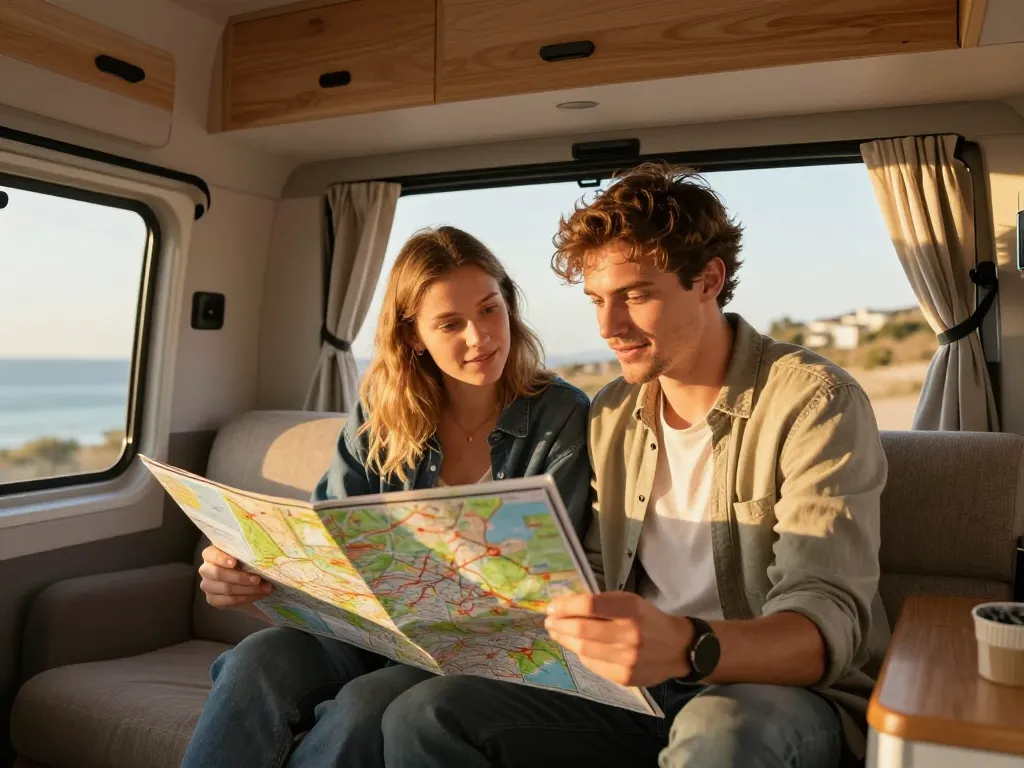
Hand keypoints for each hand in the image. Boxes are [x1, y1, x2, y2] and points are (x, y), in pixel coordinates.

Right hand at [198, 545, 270, 608]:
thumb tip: (262, 548)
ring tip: (265, 588)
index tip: (234, 562)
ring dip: (248, 589)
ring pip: (226, 588)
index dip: (221, 558)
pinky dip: (247, 598)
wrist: (248, 582)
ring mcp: (207, 586)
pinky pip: (229, 600)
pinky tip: (259, 595)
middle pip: (218, 574)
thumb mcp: (247, 554)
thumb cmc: (247, 562)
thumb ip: (249, 551)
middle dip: (240, 577)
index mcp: (211, 554)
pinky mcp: (213, 600)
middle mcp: (206, 569)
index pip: (210, 554)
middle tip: (258, 579)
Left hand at [545, 591, 692, 686]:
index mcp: (631, 609)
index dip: (566, 606)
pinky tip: (576, 647)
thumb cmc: (648, 619)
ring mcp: (627, 659)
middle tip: (549, 621)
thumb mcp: (630, 601)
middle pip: (582, 630)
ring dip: (564, 640)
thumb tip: (566, 607)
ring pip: (583, 650)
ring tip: (557, 633)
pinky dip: (581, 654)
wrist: (677, 648)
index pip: (589, 606)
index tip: (552, 607)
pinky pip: (593, 664)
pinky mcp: (624, 677)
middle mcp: (629, 635)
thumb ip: (602, 603)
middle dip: (559, 625)